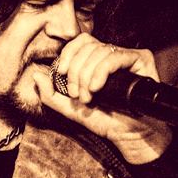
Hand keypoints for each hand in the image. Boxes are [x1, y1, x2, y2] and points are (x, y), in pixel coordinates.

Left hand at [32, 33, 171, 163]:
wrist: (129, 135)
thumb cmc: (105, 121)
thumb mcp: (71, 109)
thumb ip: (51, 94)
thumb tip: (36, 75)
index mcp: (97, 61)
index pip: (79, 42)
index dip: (68, 54)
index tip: (61, 73)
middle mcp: (112, 55)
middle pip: (87, 47)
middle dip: (76, 72)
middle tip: (78, 95)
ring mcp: (127, 56)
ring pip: (99, 51)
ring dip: (87, 76)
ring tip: (89, 97)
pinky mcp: (141, 59)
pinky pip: (115, 57)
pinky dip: (101, 71)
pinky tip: (97, 88)